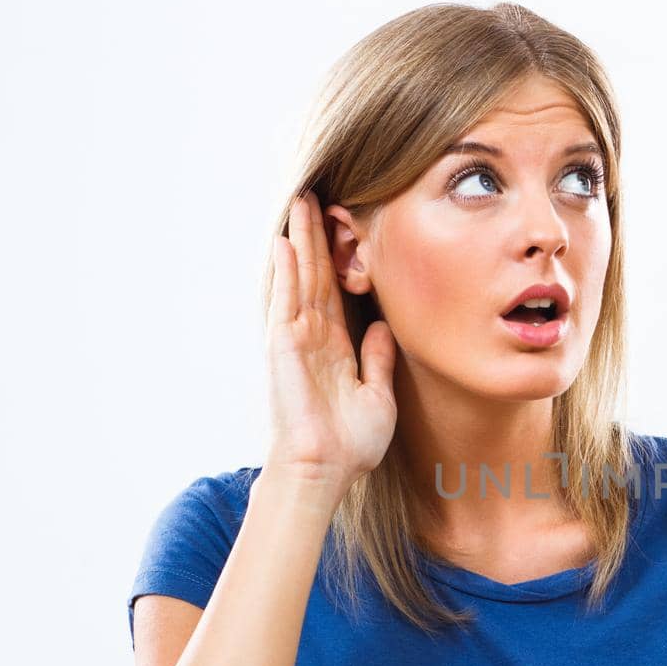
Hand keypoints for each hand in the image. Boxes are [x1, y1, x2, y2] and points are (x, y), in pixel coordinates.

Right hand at [262, 190, 397, 494]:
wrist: (327, 470)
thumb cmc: (351, 444)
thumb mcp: (378, 395)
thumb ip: (378, 359)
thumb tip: (382, 327)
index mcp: (338, 348)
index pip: (339, 292)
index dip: (341, 258)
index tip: (346, 226)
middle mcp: (315, 337)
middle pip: (318, 274)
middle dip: (319, 235)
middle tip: (319, 195)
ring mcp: (297, 339)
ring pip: (300, 278)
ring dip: (301, 239)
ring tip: (300, 202)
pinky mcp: (284, 346)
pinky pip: (286, 299)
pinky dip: (286, 270)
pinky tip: (286, 240)